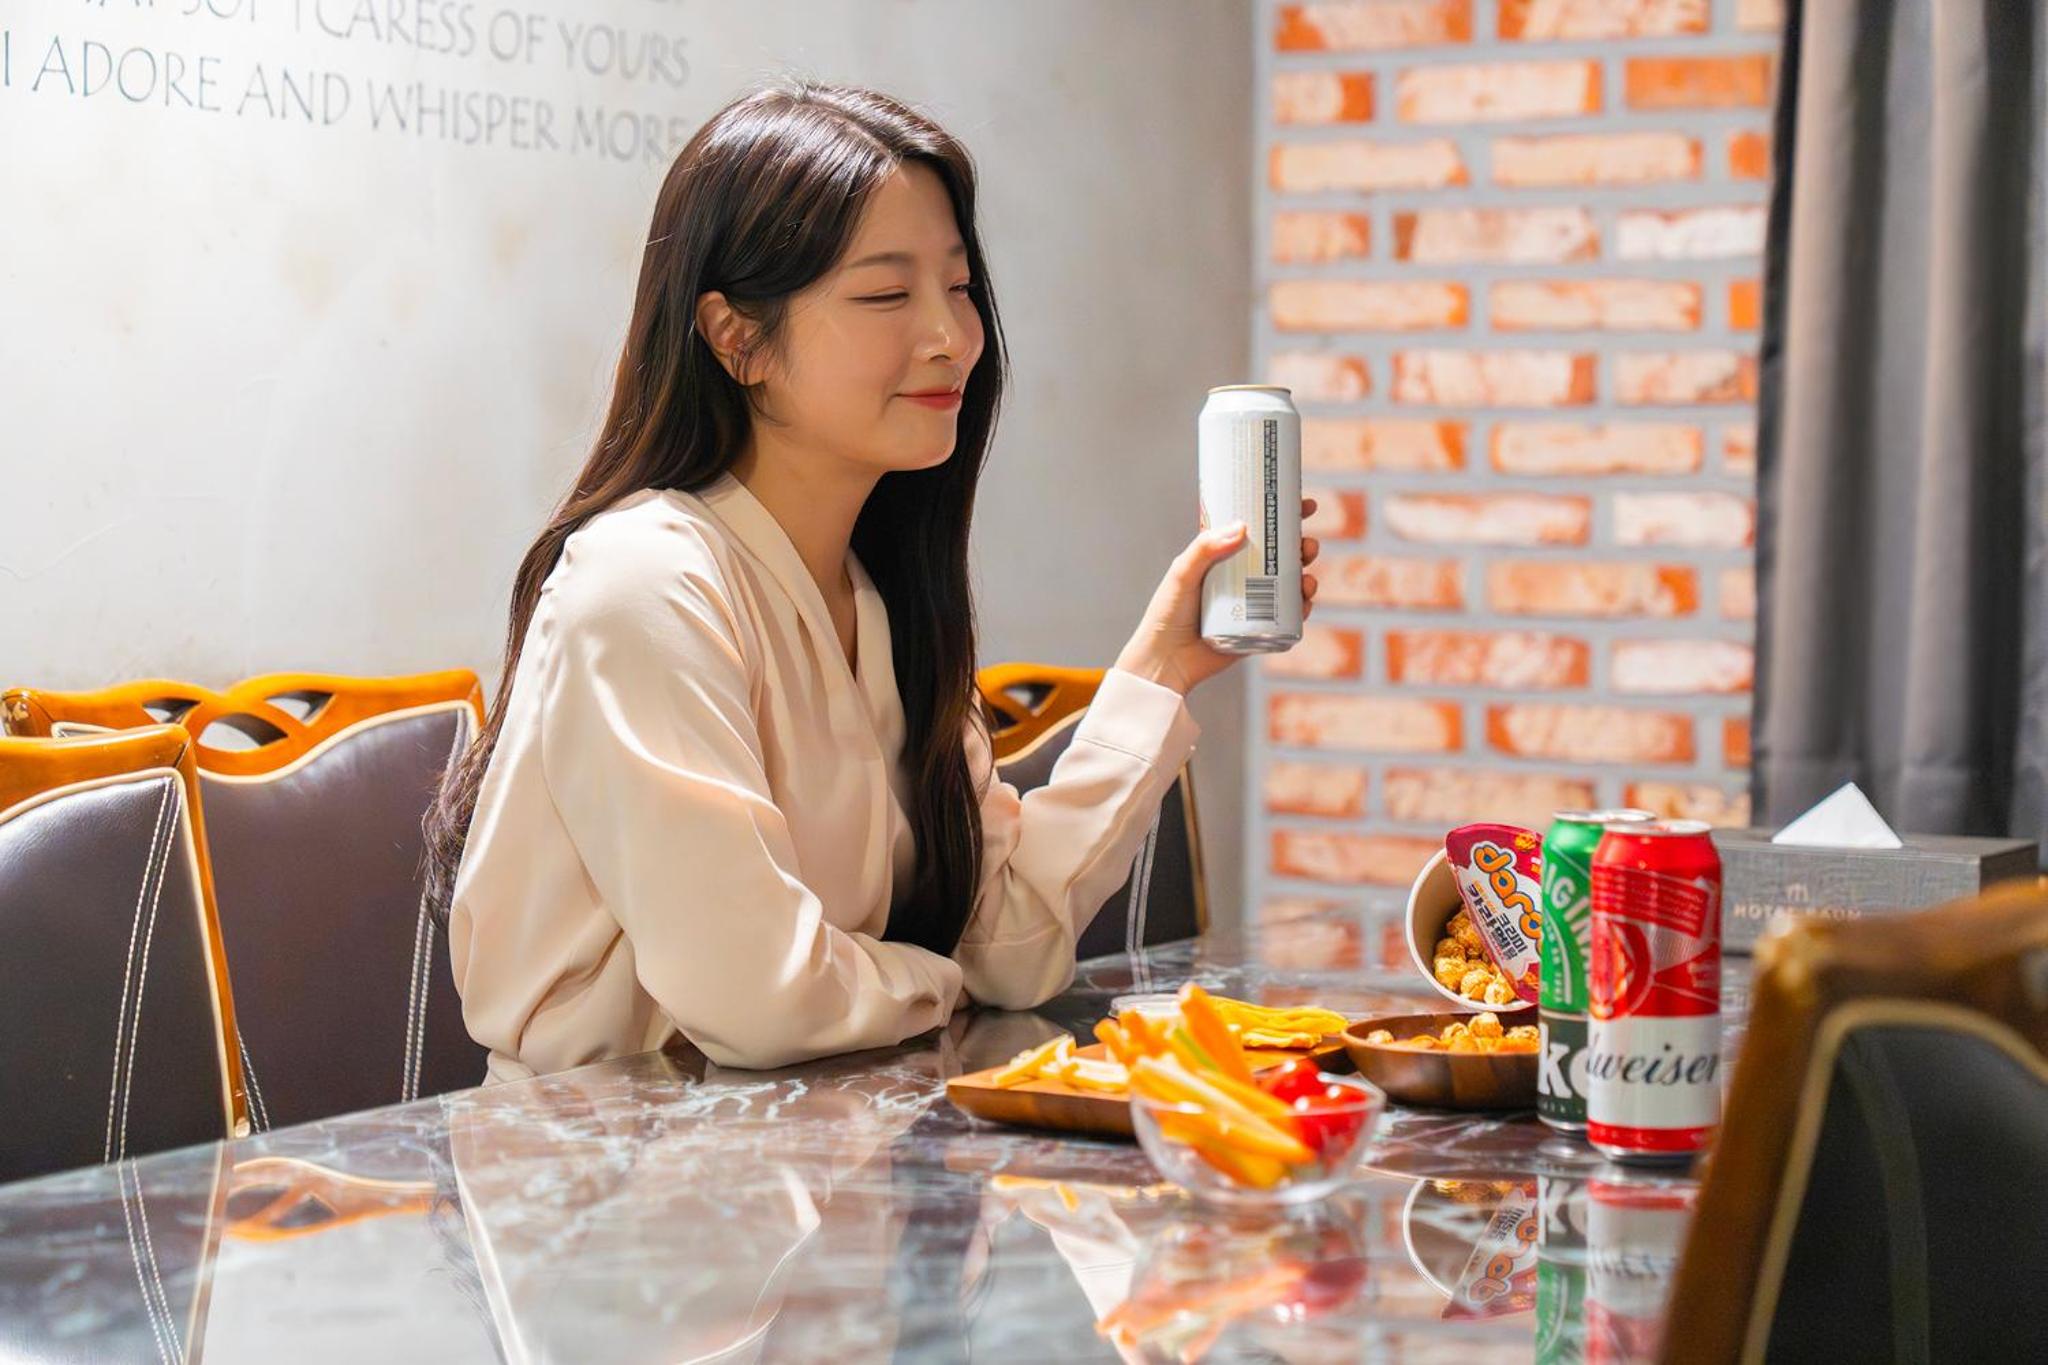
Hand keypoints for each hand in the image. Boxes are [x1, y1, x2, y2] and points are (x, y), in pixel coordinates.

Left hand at [1113, 498, 1321, 696]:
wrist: (1166, 660)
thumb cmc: (1166, 613)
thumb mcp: (1182, 573)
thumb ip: (1205, 549)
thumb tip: (1242, 527)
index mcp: (1224, 558)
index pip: (1259, 531)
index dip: (1284, 517)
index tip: (1304, 505)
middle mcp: (1241, 578)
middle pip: (1281, 556)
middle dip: (1302, 548)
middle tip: (1307, 546)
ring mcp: (1252, 604)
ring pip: (1289, 585)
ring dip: (1306, 578)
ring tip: (1307, 580)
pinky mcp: (1258, 630)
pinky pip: (1287, 617)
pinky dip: (1301, 609)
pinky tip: (1305, 603)